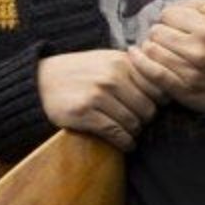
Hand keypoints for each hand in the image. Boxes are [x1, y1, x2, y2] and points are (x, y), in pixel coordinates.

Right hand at [37, 49, 164, 150]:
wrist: (40, 81)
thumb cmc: (78, 73)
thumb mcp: (106, 60)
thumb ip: (132, 69)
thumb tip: (164, 87)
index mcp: (121, 61)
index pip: (157, 86)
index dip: (159, 101)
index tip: (154, 107)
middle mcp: (112, 76)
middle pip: (148, 107)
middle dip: (146, 119)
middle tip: (140, 123)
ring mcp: (98, 94)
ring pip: (133, 122)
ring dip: (135, 133)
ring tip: (131, 133)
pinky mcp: (85, 112)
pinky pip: (116, 133)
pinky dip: (125, 143)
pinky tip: (125, 144)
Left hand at [127, 0, 204, 112]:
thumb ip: (199, 6)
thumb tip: (172, 6)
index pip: (169, 15)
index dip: (170, 17)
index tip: (175, 23)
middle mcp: (201, 52)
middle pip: (158, 32)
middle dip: (159, 32)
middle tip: (167, 37)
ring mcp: (192, 73)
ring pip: (152, 50)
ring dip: (150, 47)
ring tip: (158, 47)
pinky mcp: (183, 90)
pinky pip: (152, 73)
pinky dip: (140, 62)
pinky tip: (135, 54)